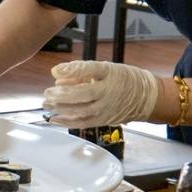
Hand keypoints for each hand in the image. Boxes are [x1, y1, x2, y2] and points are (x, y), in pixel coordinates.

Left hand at [43, 60, 160, 128]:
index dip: (72, 70)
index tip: (55, 70)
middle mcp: (109, 91)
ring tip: (46, 104)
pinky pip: (84, 122)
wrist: (145, 97)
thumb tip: (56, 75)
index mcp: (110, 73)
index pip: (91, 69)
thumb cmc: (121, 79)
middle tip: (47, 92)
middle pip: (84, 93)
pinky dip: (67, 122)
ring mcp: (107, 107)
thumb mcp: (104, 69)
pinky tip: (54, 119)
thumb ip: (80, 71)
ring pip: (82, 110)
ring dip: (61, 109)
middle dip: (62, 94)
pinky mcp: (104, 119)